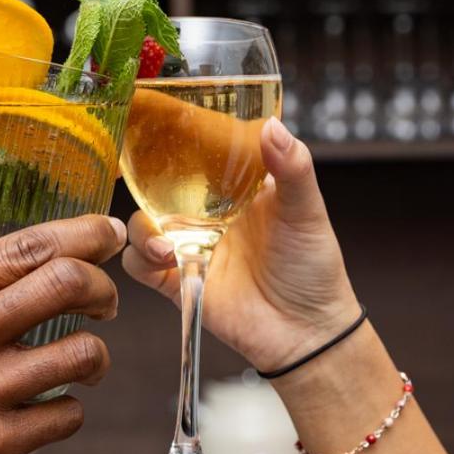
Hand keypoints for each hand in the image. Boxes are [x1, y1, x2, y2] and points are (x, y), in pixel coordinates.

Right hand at [0, 213, 124, 453]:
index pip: (26, 245)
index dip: (83, 233)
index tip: (103, 232)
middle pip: (67, 286)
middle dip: (101, 285)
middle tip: (102, 294)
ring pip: (80, 354)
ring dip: (93, 350)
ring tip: (81, 353)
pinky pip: (64, 417)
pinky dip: (67, 406)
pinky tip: (46, 403)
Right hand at [123, 117, 358, 374]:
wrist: (307, 332)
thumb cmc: (313, 268)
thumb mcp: (306, 210)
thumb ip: (292, 168)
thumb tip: (272, 126)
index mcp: (234, 189)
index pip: (196, 155)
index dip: (176, 139)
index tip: (160, 121)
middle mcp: (206, 214)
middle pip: (158, 187)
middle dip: (143, 180)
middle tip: (142, 175)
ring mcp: (189, 246)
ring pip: (143, 224)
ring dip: (143, 227)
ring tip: (166, 240)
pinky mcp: (177, 281)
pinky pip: (140, 264)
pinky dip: (141, 258)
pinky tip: (165, 258)